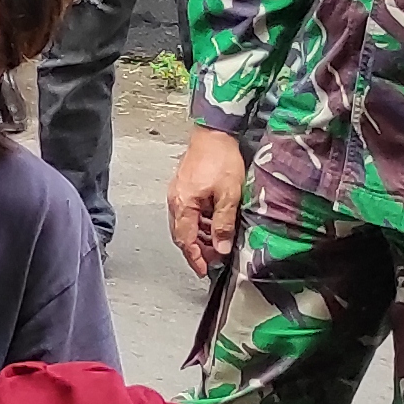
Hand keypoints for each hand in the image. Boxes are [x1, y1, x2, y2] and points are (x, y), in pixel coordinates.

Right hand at [166, 129, 249, 278]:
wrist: (214, 133)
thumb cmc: (220, 159)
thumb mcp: (228, 195)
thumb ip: (223, 224)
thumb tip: (221, 249)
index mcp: (183, 204)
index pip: (185, 240)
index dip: (195, 258)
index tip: (205, 270)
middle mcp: (175, 201)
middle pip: (182, 234)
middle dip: (197, 250)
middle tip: (214, 260)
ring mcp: (177, 193)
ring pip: (185, 224)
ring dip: (199, 237)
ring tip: (216, 244)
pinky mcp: (183, 187)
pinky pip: (188, 213)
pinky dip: (199, 223)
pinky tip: (213, 225)